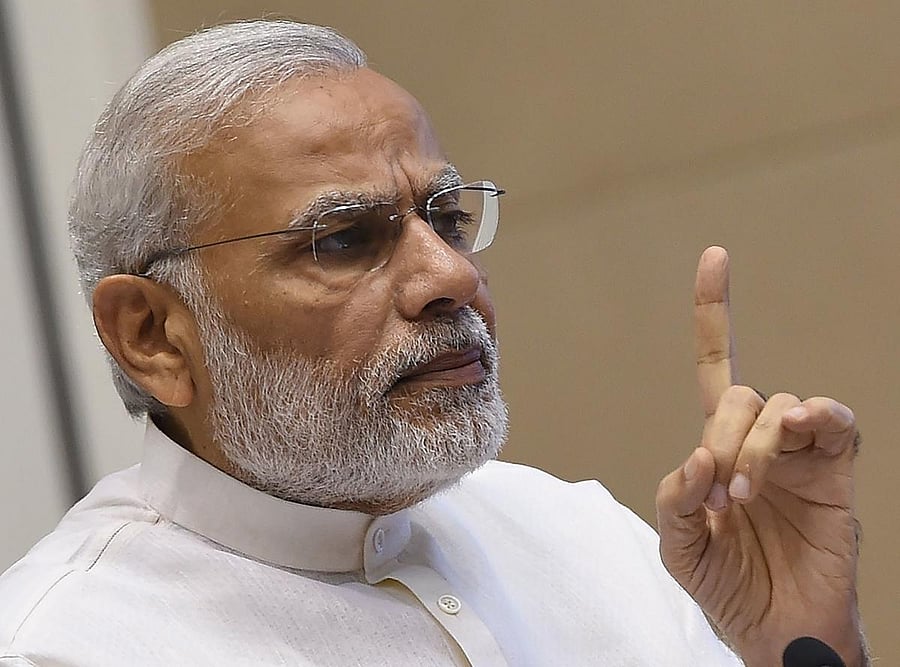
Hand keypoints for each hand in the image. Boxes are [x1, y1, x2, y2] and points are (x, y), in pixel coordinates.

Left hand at [655, 247, 863, 666]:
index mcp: (720, 449)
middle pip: (738, 392)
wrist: (776, 632)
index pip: (716, 367)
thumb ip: (676, 499)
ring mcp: (800, 457)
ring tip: (745, 493)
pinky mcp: (836, 476)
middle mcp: (760, 442)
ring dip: (755, 444)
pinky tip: (798, 435)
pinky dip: (814, 421)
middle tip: (721, 491)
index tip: (716, 257)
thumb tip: (701, 455)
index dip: (715, 315)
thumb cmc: (730, 586)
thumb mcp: (680, 546)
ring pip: (778, 406)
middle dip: (722, 433)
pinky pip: (835, 426)